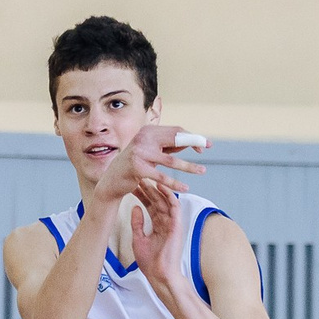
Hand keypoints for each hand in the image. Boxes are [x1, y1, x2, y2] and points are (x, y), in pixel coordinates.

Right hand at [93, 124, 207, 203]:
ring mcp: (139, 153)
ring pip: (171, 160)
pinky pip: (161, 176)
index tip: (205, 144)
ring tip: (201, 171)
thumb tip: (191, 141)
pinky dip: (174, 183)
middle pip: (175, 138)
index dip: (192, 136)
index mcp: (148, 131)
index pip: (175, 130)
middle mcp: (143, 138)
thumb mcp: (151, 151)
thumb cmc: (135, 165)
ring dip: (188, 167)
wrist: (113, 180)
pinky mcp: (137, 168)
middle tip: (206, 150)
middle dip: (193, 143)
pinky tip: (184, 188)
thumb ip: (168, 146)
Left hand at [129, 173, 186, 294]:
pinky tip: (162, 186)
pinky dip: (169, 196)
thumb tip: (135, 207)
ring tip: (148, 176)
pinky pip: (175, 207)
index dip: (141, 193)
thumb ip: (137, 223)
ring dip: (157, 188)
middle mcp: (166, 221)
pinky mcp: (177, 226)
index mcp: (158, 225)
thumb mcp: (138, 239)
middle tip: (139, 174)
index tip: (132, 183)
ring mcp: (172, 223)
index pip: (150, 204)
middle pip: (157, 199)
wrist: (159, 275)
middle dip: (148, 187)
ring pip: (165, 200)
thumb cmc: (150, 262)